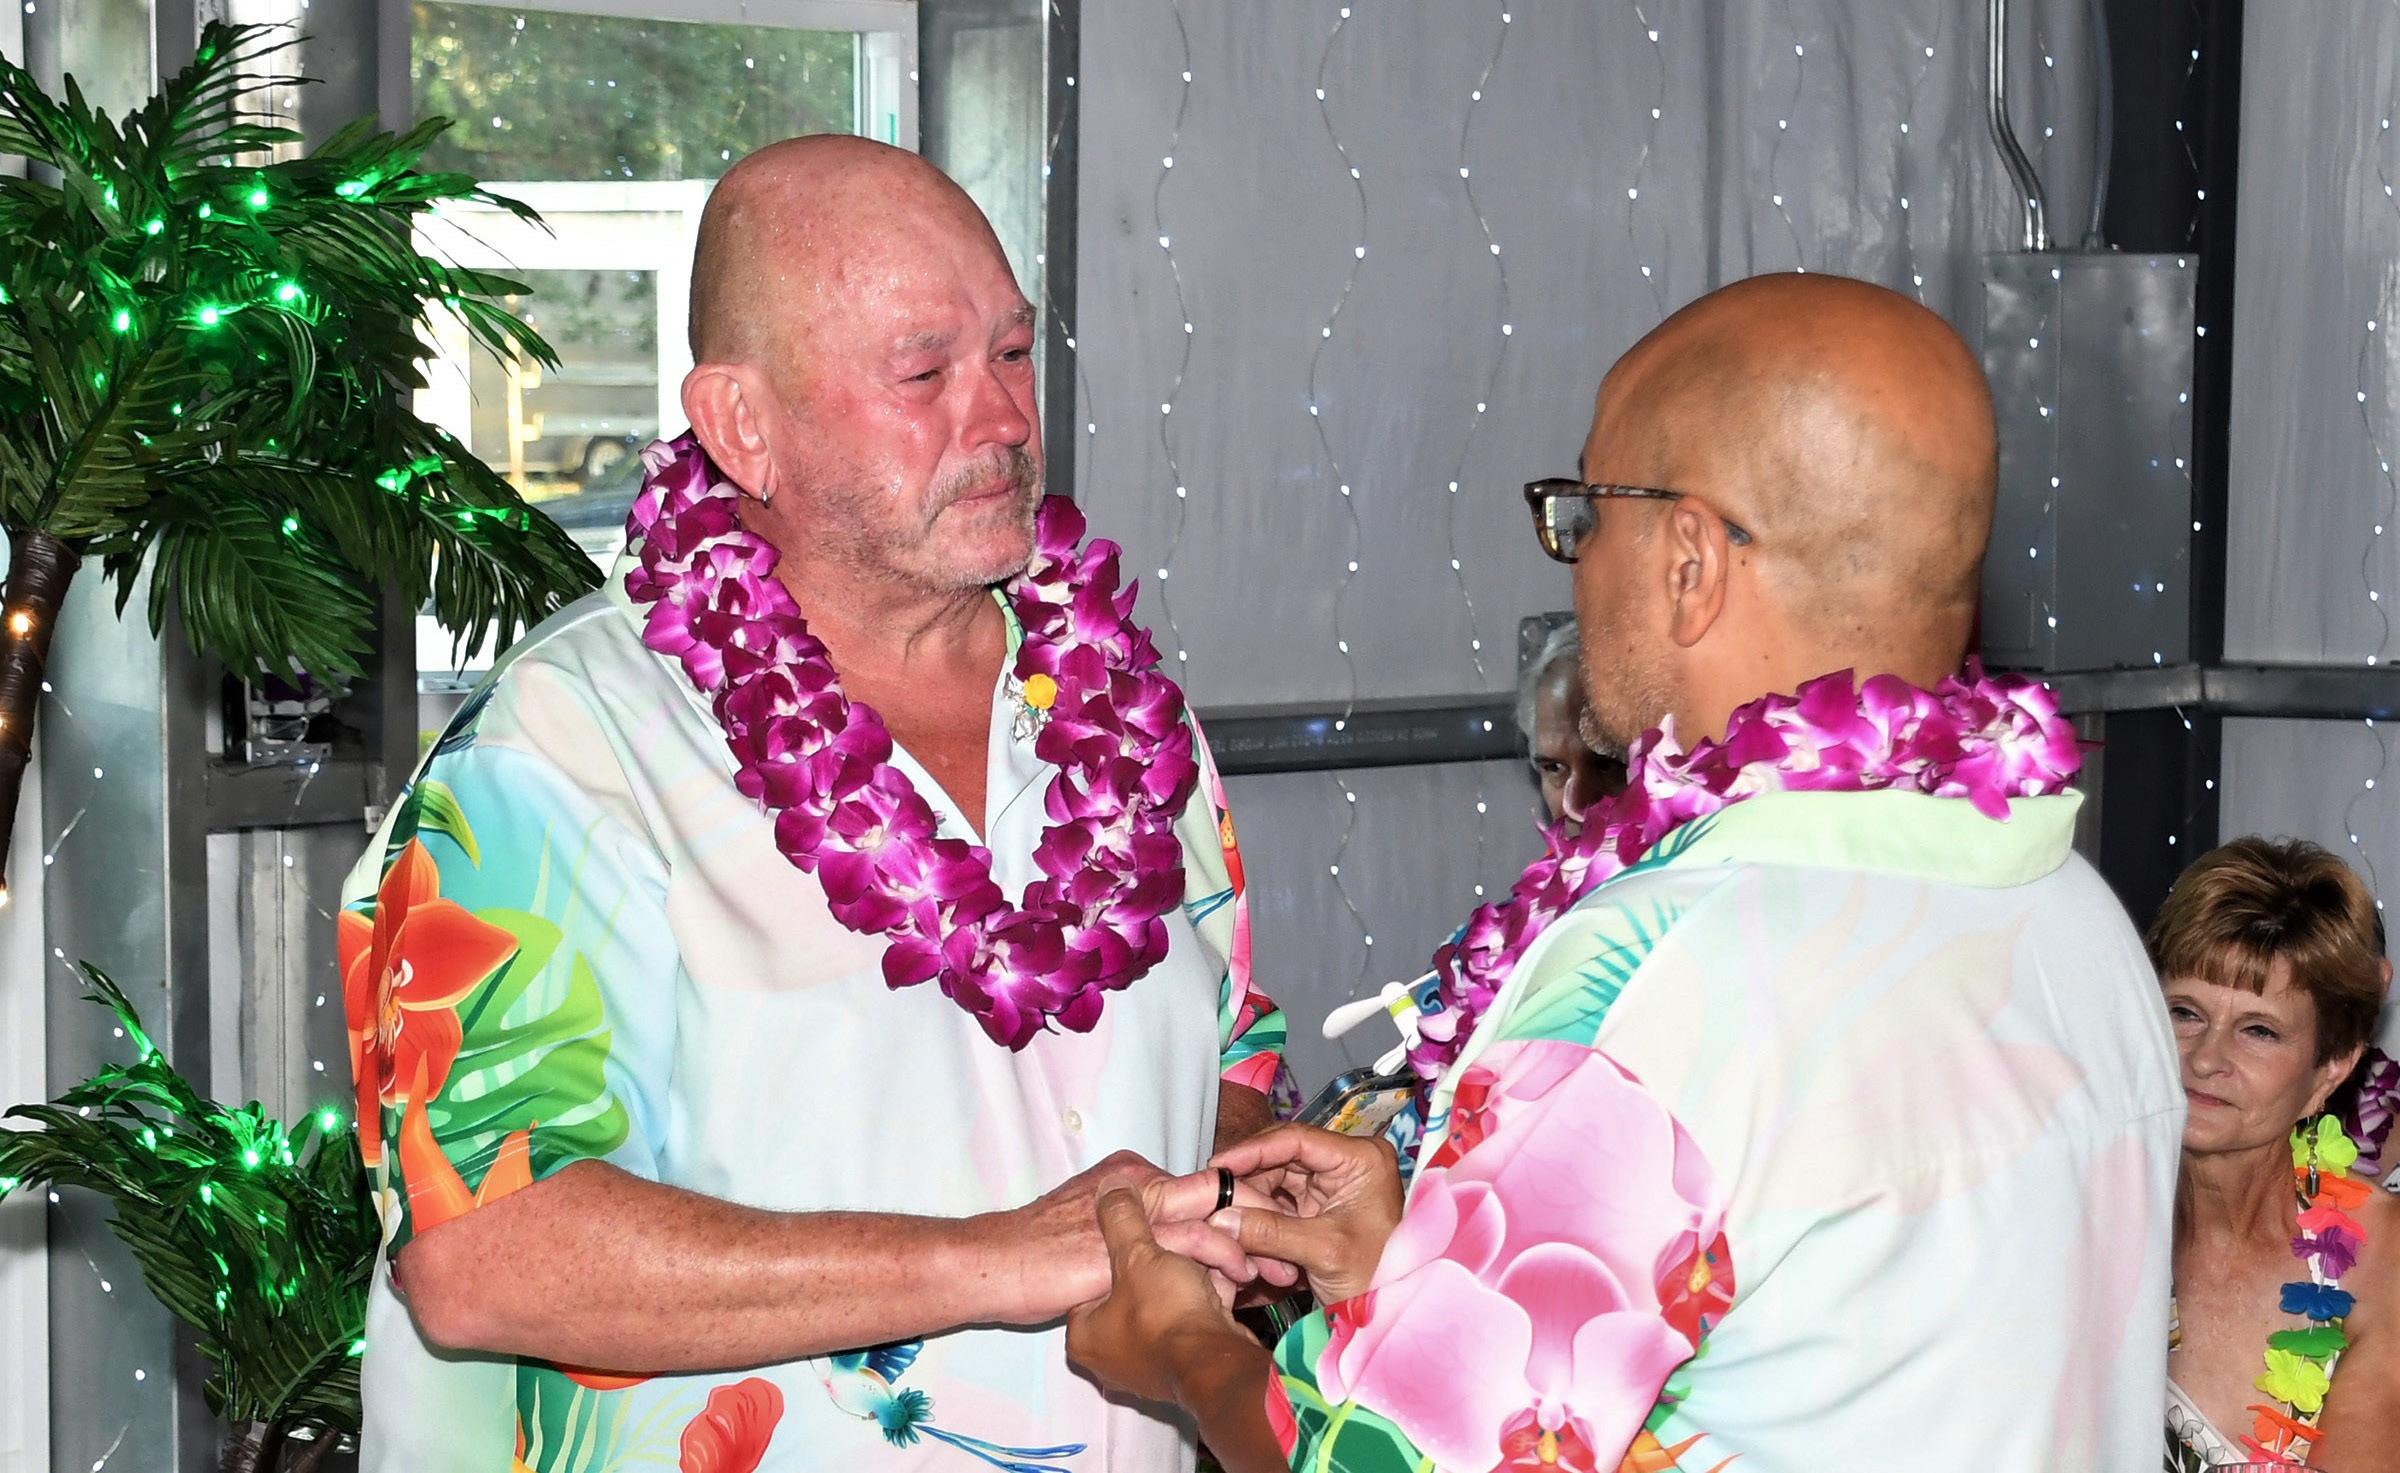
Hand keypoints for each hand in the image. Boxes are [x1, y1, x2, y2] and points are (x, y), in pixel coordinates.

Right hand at [977, 1151, 1258, 1324]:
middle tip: (1293, 1249)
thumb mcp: (1099, 1242)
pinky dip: (1222, 1257)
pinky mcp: (1126, 1236)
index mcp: (1134, 1175)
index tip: (1270, 1236)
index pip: (1204, 1184)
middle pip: (1219, 1189)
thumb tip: (1173, 1262)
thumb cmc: (1041, 1259)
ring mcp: (1132, 1203)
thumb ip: (1136, 1240)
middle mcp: (1139, 1179)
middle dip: (1261, 1218)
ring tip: (1280, 1272)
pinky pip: (1190, 1241)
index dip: (1242, 1210)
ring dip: (1252, 1242)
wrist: (997, 1265)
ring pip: (1212, 1212)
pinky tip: (1242, 1281)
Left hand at [1066, 1188, 1257, 1407]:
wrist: (1213, 1364)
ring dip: (1188, 1279)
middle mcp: (1107, 1356)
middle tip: (1177, 1247)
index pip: (1094, 1278)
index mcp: (1083, 1334)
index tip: (1143, 1235)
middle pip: (1134, 1291)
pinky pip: (1186, 1323)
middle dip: (1160, 1264)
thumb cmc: (1164, 1314)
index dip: (1121, 1251)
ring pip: (1165, 1305)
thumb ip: (1121, 1217)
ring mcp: (1144, 1365)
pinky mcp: (1180, 1368)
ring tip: (1205, 1263)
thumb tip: (1111, 1188)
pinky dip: (1203, 1301)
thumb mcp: (1136, 1253)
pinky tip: (1220, 1284)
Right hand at [1210, 1124, 1403, 1305]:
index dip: (1253, 1150)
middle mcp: (1346, 1164)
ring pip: (1275, 1181)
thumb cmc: (1376, 1278)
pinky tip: (1244, 1232)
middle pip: (1281, 1159)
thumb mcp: (1323, 1251)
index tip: (1219, 1164)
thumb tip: (1220, 1217)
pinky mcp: (1318, 1207)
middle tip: (1214, 1196)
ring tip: (1230, 1224)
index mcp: (1361, 1159)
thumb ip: (1270, 1231)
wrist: (1393, 1313)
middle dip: (1249, 1180)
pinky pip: (1278, 1203)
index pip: (1297, 1140)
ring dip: (1252, 1203)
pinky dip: (1260, 1218)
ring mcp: (1331, 1185)